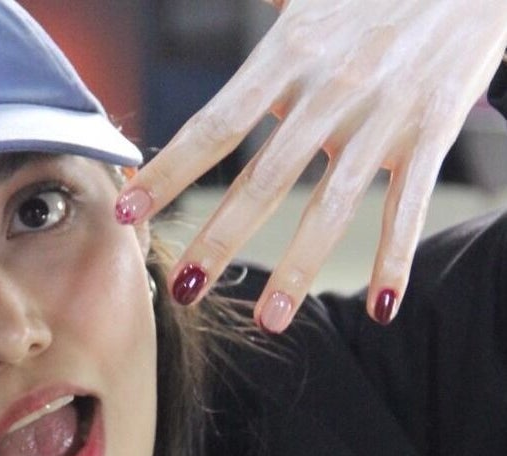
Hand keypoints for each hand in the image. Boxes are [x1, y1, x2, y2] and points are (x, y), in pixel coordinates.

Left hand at [116, 0, 506, 331]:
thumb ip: (261, 23)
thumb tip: (223, 28)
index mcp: (288, 55)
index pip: (214, 127)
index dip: (169, 173)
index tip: (128, 211)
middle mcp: (330, 90)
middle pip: (263, 179)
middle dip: (218, 239)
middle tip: (184, 289)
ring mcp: (382, 115)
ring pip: (331, 205)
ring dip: (298, 269)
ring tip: (268, 320)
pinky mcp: (432, 131)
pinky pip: (409, 205)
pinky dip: (394, 258)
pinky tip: (379, 306)